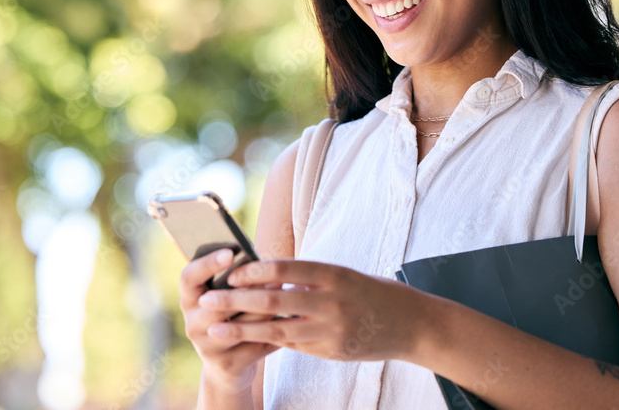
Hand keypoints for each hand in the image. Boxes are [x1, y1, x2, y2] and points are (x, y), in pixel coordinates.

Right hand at [179, 248, 279, 393]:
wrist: (225, 367)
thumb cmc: (229, 319)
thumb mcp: (222, 299)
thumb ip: (233, 282)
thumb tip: (259, 260)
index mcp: (189, 300)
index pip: (189, 277)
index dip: (208, 263)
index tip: (231, 252)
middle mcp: (192, 324)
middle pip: (218, 303)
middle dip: (248, 289)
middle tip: (274, 276)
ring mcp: (207, 347)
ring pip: (242, 325)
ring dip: (267, 309)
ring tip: (286, 293)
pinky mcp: (227, 364)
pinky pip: (256, 346)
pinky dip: (277, 334)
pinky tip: (293, 323)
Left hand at [196, 259, 429, 362]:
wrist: (411, 323)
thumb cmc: (370, 291)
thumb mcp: (341, 275)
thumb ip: (307, 277)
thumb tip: (264, 274)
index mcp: (332, 273)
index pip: (284, 267)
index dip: (253, 269)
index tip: (229, 271)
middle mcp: (331, 300)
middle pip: (274, 299)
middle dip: (236, 300)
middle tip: (207, 300)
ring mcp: (331, 329)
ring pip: (278, 330)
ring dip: (242, 329)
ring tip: (214, 329)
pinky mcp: (332, 351)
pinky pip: (294, 345)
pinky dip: (270, 341)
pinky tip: (247, 340)